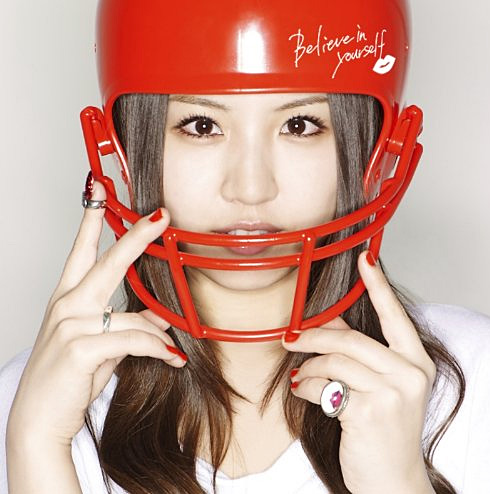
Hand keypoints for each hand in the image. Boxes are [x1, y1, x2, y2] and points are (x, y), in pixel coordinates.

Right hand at [7, 179, 186, 447]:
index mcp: (68, 298)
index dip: (93, 219)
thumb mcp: (101, 345)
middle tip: (160, 215)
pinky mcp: (79, 347)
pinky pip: (133, 340)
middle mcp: (67, 304)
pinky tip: (171, 358)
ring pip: (133, 316)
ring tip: (171, 350)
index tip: (100, 189)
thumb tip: (159, 319)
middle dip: (137, 236)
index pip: (81, 250)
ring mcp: (70, 324)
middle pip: (109, 262)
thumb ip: (127, 326)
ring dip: (157, 335)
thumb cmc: (69, 378)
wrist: (39, 419)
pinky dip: (156, 349)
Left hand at [282, 251, 436, 493]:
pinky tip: (304, 393)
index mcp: (414, 362)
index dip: (378, 285)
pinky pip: (325, 385)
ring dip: (309, 369)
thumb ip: (357, 353)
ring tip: (302, 379)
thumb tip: (329, 322)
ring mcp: (392, 393)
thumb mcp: (379, 387)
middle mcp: (410, 373)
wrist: (391, 480)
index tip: (365, 258)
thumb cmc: (382, 430)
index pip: (394, 315)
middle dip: (313, 336)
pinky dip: (306, 387)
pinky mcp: (369, 412)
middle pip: (349, 339)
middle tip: (290, 338)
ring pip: (334, 360)